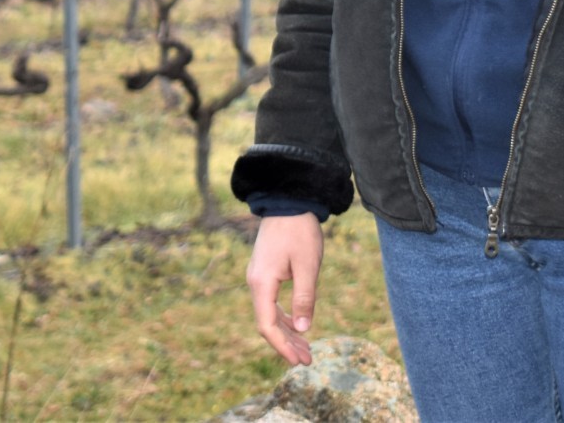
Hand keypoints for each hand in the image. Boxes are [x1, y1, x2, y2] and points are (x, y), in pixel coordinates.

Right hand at [246, 213, 323, 365]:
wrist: (288, 201)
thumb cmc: (299, 231)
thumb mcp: (307, 265)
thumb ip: (304, 298)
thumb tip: (304, 329)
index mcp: (261, 283)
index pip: (267, 325)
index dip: (282, 347)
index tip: (298, 361)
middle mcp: (255, 283)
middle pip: (268, 323)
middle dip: (287, 344)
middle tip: (308, 360)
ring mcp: (258, 277)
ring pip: (270, 313)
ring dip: (287, 332)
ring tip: (306, 348)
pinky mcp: (265, 271)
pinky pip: (271, 302)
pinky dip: (285, 317)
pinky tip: (299, 324)